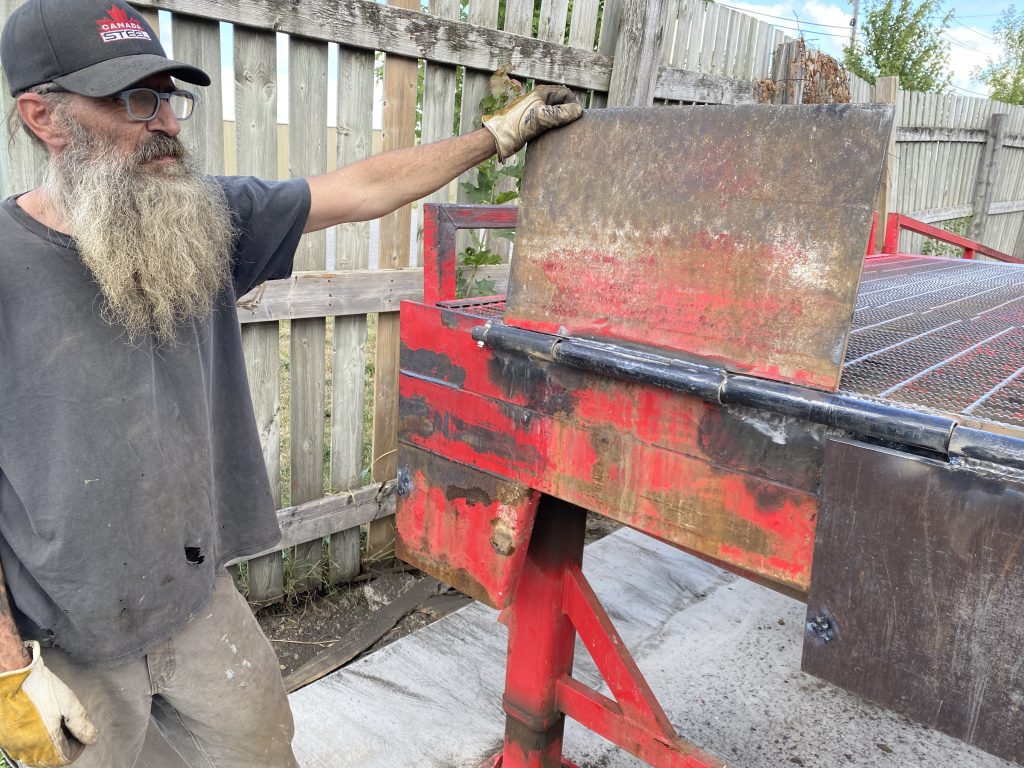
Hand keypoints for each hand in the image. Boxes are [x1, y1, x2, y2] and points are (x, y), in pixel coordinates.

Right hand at [0, 641, 97, 766]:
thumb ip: (81, 724)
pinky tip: (39, 720)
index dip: (79, 744)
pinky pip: (23, 746)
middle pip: (52, 757)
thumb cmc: (38, 687)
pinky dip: (34, 739)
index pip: (67, 757)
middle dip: (64, 743)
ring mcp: (13, 745)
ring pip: (37, 753)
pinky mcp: (4, 737)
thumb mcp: (69, 703)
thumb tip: (92, 738)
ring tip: (55, 719)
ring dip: (50, 742)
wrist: (10, 675)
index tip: (81, 730)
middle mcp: (26, 750)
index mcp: (44, 744)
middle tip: (68, 723)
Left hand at [482, 85, 582, 160]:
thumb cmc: (517, 124)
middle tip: (569, 126)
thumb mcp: (541, 117)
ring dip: (561, 122)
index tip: (573, 118)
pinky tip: (554, 136)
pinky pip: (549, 123)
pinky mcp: (533, 123)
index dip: (572, 105)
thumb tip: (578, 111)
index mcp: (542, 93)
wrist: (499, 137)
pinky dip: (554, 128)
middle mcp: (540, 100)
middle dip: (567, 113)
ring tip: (562, 131)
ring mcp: (536, 112)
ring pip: (556, 114)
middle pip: (562, 104)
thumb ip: (560, 113)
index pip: (566, 94)